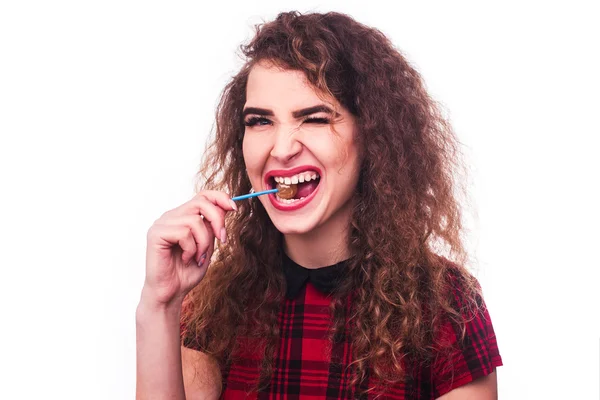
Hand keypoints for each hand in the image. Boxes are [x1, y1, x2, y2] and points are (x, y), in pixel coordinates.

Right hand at [142, 190, 236, 306]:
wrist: (171, 293)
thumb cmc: (187, 272)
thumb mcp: (207, 246)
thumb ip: (212, 228)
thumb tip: (226, 208)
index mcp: (183, 217)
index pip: (202, 195)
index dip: (220, 198)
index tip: (234, 209)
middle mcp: (171, 216)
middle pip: (201, 202)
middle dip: (217, 220)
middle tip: (223, 239)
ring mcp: (162, 224)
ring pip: (194, 220)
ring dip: (203, 242)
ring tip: (198, 257)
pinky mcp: (156, 234)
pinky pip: (183, 232)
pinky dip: (191, 249)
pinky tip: (185, 259)